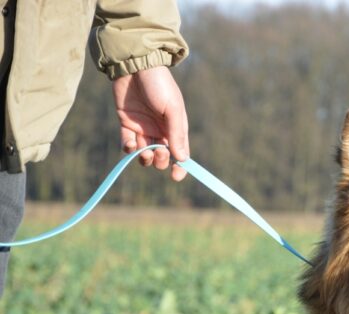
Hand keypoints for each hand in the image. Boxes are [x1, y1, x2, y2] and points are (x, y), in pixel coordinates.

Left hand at [112, 66, 189, 180]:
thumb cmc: (159, 85)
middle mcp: (161, 131)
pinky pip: (128, 144)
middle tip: (158, 151)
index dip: (180, 166)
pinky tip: (131, 144)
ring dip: (145, 157)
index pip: (181, 153)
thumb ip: (176, 133)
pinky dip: (129, 149)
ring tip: (144, 151)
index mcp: (176, 128)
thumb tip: (182, 158)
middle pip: (162, 156)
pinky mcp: (127, 124)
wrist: (135, 66)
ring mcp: (143, 128)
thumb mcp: (172, 108)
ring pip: (145, 154)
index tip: (176, 175)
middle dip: (161, 160)